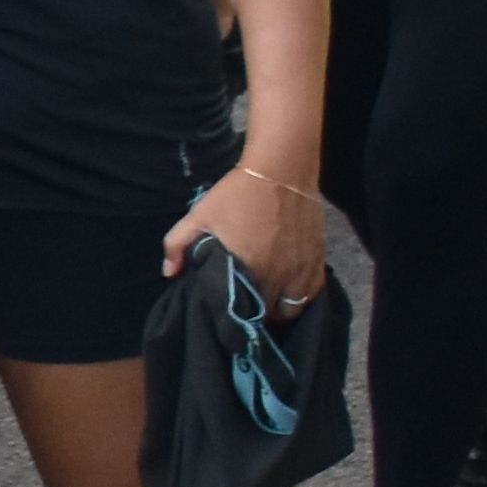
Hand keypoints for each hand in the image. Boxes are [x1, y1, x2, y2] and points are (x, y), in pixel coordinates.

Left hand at [167, 164, 328, 310]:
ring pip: (294, 308)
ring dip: (279, 308)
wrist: (281, 170)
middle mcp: (279, 274)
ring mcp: (302, 269)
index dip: (235, 316)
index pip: (244, 310)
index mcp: (249, 268)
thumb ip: (177, 244)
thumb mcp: (199, 215)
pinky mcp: (317, 259)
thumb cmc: (237, 193)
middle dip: (256, 312)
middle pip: (269, 312)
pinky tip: (289, 289)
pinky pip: (312, 293)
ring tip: (267, 299)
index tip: (228, 312)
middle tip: (245, 304)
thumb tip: (169, 273)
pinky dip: (301, 297)